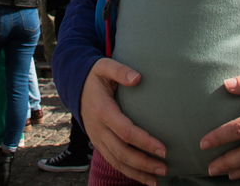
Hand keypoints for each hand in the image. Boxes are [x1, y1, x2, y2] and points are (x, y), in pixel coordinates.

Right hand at [80, 58, 167, 185]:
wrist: (75, 86)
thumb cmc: (95, 75)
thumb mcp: (105, 66)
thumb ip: (120, 71)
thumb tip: (137, 78)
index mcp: (102, 111)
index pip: (125, 131)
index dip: (144, 142)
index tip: (162, 149)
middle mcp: (98, 129)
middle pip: (122, 152)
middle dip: (144, 163)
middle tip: (164, 168)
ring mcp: (97, 139)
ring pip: (117, 162)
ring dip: (137, 172)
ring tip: (157, 180)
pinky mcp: (98, 144)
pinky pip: (113, 161)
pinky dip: (128, 172)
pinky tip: (144, 178)